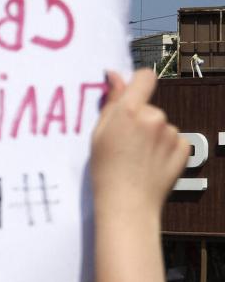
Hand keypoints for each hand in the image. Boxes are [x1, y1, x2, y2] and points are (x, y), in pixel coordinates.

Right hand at [90, 69, 189, 215]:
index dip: (138, 83)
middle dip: (139, 121)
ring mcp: (172, 132)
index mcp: (130, 111)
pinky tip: (150, 164)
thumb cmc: (106, 173)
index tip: (132, 95)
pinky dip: (164, 149)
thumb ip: (110, 103)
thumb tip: (115, 76)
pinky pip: (173, 140)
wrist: (127, 204)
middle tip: (125, 146)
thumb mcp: (98, 136)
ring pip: (161, 126)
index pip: (144, 77)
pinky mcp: (184, 146)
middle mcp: (155, 117)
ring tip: (137, 160)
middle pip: (149, 107)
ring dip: (152, 137)